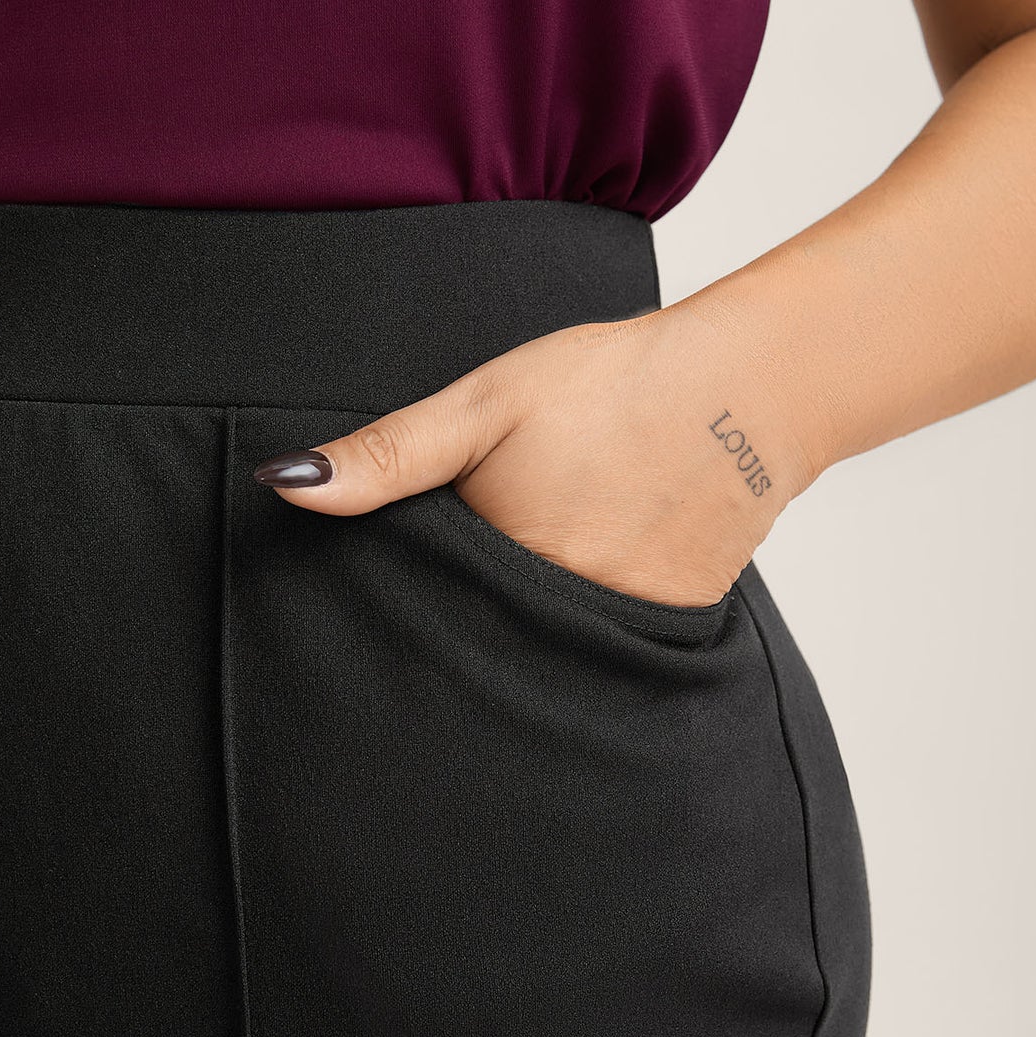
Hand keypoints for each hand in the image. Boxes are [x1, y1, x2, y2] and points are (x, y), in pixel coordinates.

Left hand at [252, 302, 820, 608]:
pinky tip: (595, 566)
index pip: (424, 621)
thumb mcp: (481, 406)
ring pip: (542, 651)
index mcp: (500, 563)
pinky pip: (605, 645)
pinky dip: (586, 623)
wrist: (750, 386)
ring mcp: (620, 630)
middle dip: (459, 630)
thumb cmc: (609, 385)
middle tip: (475, 578)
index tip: (396, 606)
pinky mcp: (669, 629)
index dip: (403, 616)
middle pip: (481, 645)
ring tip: (544, 560)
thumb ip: (387, 456)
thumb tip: (285, 485)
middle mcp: (560, 615)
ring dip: (521, 631)